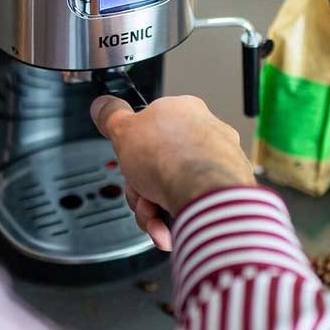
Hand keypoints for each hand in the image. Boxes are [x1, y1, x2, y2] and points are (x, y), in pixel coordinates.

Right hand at [90, 95, 255, 250]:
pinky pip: (192, 205)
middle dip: (142, 186)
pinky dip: (177, 218)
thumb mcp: (123, 130)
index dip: (133, 151)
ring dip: (154, 206)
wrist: (205, 194)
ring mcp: (219, 163)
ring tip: (154, 212)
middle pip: (159, 164)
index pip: (149, 130)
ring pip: (173, 188)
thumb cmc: (173, 159)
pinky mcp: (227, 191)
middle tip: (139, 191)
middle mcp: (206, 133)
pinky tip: (170, 223)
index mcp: (183, 110)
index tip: (128, 163)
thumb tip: (102, 105)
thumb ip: (111, 116)